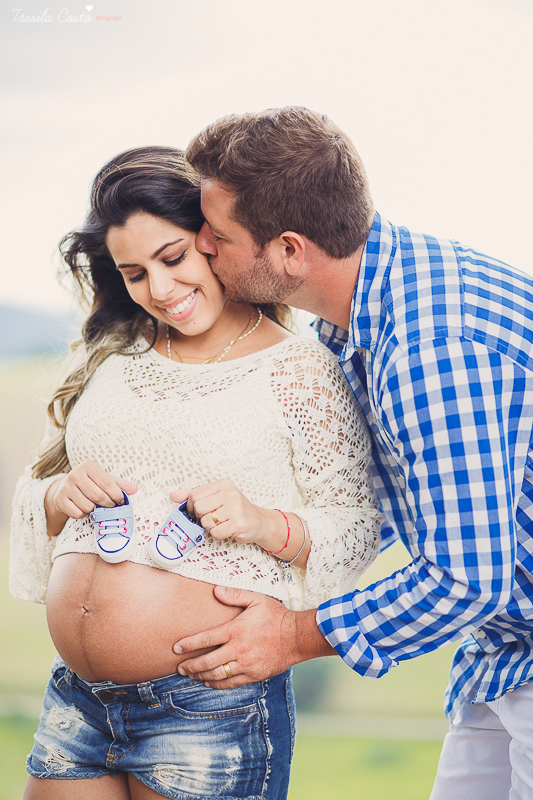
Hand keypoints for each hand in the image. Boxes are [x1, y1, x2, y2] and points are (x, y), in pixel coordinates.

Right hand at [45, 459, 136, 535]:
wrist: (66, 487)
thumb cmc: (91, 482)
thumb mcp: (105, 479)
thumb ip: (120, 484)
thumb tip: (135, 489)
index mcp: (88, 465)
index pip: (108, 483)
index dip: (117, 495)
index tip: (121, 501)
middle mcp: (75, 474)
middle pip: (98, 496)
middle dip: (108, 504)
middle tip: (110, 505)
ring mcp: (65, 487)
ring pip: (88, 506)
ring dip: (95, 510)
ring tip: (95, 505)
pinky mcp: (58, 500)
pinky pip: (77, 513)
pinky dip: (83, 514)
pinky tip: (83, 507)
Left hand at [170, 480, 279, 548]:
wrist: (258, 522)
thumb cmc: (235, 509)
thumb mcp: (216, 497)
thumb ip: (194, 495)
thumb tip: (173, 495)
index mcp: (223, 484)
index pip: (195, 494)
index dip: (191, 506)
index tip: (197, 511)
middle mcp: (230, 494)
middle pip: (198, 507)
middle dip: (200, 517)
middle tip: (210, 518)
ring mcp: (236, 508)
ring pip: (205, 521)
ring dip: (209, 526)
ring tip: (220, 523)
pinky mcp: (239, 524)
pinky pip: (215, 532)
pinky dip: (217, 534)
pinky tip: (226, 529)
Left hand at [173, 585, 334, 687]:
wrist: (296, 637)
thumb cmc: (276, 616)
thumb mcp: (256, 599)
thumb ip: (235, 594)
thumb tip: (215, 591)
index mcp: (235, 630)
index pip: (205, 639)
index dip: (188, 645)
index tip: (176, 648)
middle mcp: (237, 649)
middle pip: (207, 661)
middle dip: (190, 666)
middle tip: (179, 667)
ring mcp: (245, 664)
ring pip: (217, 675)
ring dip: (201, 676)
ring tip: (191, 676)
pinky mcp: (253, 675)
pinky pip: (231, 683)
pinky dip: (217, 684)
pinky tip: (209, 682)